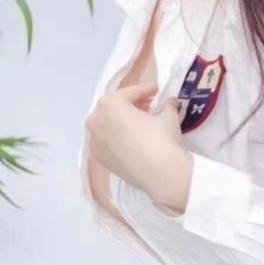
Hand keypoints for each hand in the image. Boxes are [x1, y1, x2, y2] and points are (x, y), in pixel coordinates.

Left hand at [85, 81, 191, 209]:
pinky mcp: (99, 159)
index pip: (130, 93)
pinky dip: (118, 139)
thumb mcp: (168, 115)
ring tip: (141, 126)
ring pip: (108, 126)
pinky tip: (133, 143)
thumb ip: (166, 105)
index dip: (147, 90)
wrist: (160, 174)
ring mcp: (94, 142)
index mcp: (109, 104)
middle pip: (115, 108)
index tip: (158, 91)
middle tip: (149, 108)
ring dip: (122, 123)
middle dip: (131, 106)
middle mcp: (95, 121)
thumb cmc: (162, 138)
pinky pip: (108, 142)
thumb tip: (168, 102)